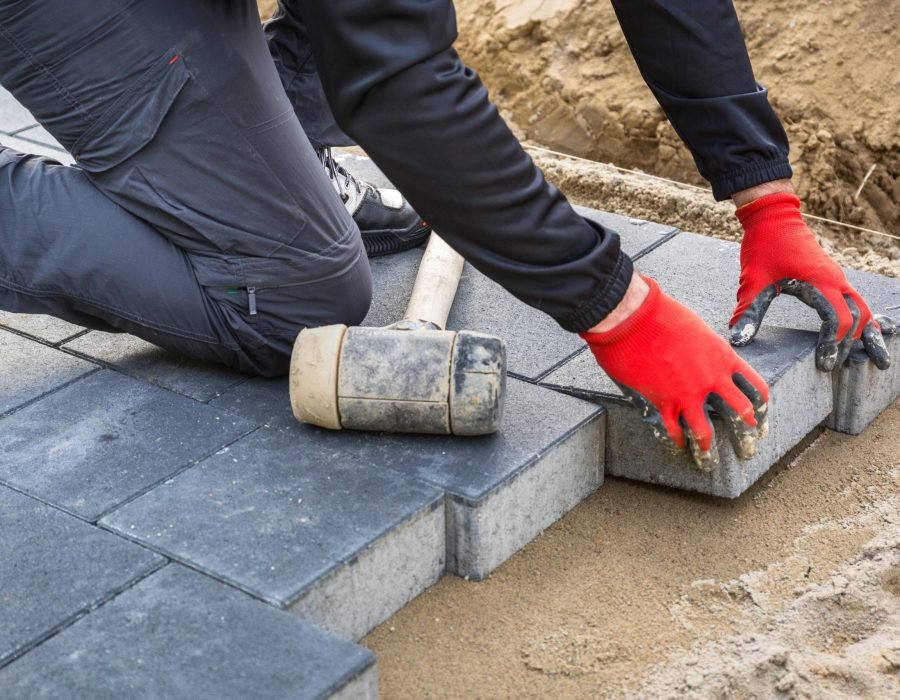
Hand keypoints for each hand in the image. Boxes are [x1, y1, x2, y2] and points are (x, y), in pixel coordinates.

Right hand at [581, 276, 768, 471]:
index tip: (761, 416)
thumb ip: (704, 349)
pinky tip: (677, 447)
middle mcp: (712, 379)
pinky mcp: (663, 401)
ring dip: (708, 451)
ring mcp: (688, 393)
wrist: (635, 318)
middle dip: (747, 435)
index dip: (761, 405)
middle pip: (741, 414)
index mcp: (724, 357)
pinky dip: (676, 441)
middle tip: (748, 448)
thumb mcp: (696, 329)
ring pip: (706, 432)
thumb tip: (700, 360)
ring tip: (709, 463)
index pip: (755, 386)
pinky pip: (673, 429)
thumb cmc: (662, 315)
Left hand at [729, 192, 890, 370]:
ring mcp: (838, 278)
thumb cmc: (763, 245)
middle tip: (839, 369)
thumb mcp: (752, 279)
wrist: (773, 216)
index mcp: (819, 282)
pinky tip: (873, 336)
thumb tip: (738, 339)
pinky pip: (857, 301)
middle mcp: (836, 280)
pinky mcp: (834, 278)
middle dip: (851, 345)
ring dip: (868, 335)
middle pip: (857, 318)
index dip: (833, 343)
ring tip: (877, 361)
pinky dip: (867, 320)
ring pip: (863, 309)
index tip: (824, 364)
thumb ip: (748, 309)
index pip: (837, 319)